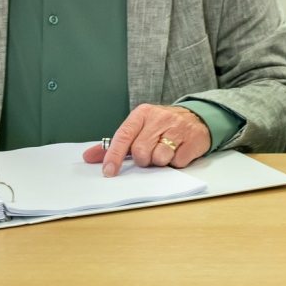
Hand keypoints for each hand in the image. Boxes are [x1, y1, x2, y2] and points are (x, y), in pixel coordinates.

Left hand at [82, 104, 211, 175]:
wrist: (197, 118)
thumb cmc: (162, 126)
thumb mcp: (139, 128)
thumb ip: (115, 144)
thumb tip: (89, 157)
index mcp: (142, 114)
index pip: (123, 135)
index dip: (114, 155)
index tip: (108, 171)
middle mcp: (160, 118)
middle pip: (141, 150)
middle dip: (143, 160)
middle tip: (149, 154)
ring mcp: (178, 128)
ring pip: (159, 158)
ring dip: (160, 162)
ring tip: (164, 152)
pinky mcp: (193, 140)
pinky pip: (177, 162)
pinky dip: (175, 163)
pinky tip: (177, 152)